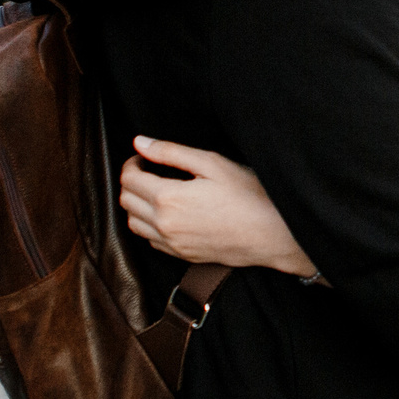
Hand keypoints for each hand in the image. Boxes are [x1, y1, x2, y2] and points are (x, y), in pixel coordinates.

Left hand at [118, 136, 320, 280]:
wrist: (272, 234)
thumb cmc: (248, 196)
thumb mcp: (211, 163)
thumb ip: (171, 152)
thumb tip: (140, 142)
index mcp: (168, 198)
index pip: (129, 179)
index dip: (133, 163)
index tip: (144, 157)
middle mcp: (164, 224)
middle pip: (126, 201)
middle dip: (132, 182)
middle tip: (148, 170)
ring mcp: (172, 243)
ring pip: (133, 224)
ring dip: (137, 205)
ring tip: (156, 192)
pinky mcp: (182, 255)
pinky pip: (150, 241)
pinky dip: (150, 225)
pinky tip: (168, 214)